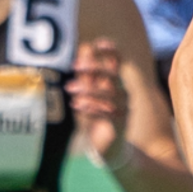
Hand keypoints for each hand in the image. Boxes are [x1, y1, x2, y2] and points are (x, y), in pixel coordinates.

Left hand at [69, 38, 129, 167]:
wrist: (108, 148)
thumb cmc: (95, 118)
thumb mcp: (87, 96)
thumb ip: (86, 77)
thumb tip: (82, 49)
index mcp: (116, 83)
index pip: (118, 62)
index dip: (111, 51)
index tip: (98, 43)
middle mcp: (123, 94)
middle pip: (113, 75)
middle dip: (94, 67)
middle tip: (74, 66)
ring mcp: (123, 109)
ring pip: (109, 94)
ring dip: (88, 89)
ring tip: (70, 88)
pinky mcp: (119, 124)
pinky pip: (106, 112)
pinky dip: (90, 107)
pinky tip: (76, 105)